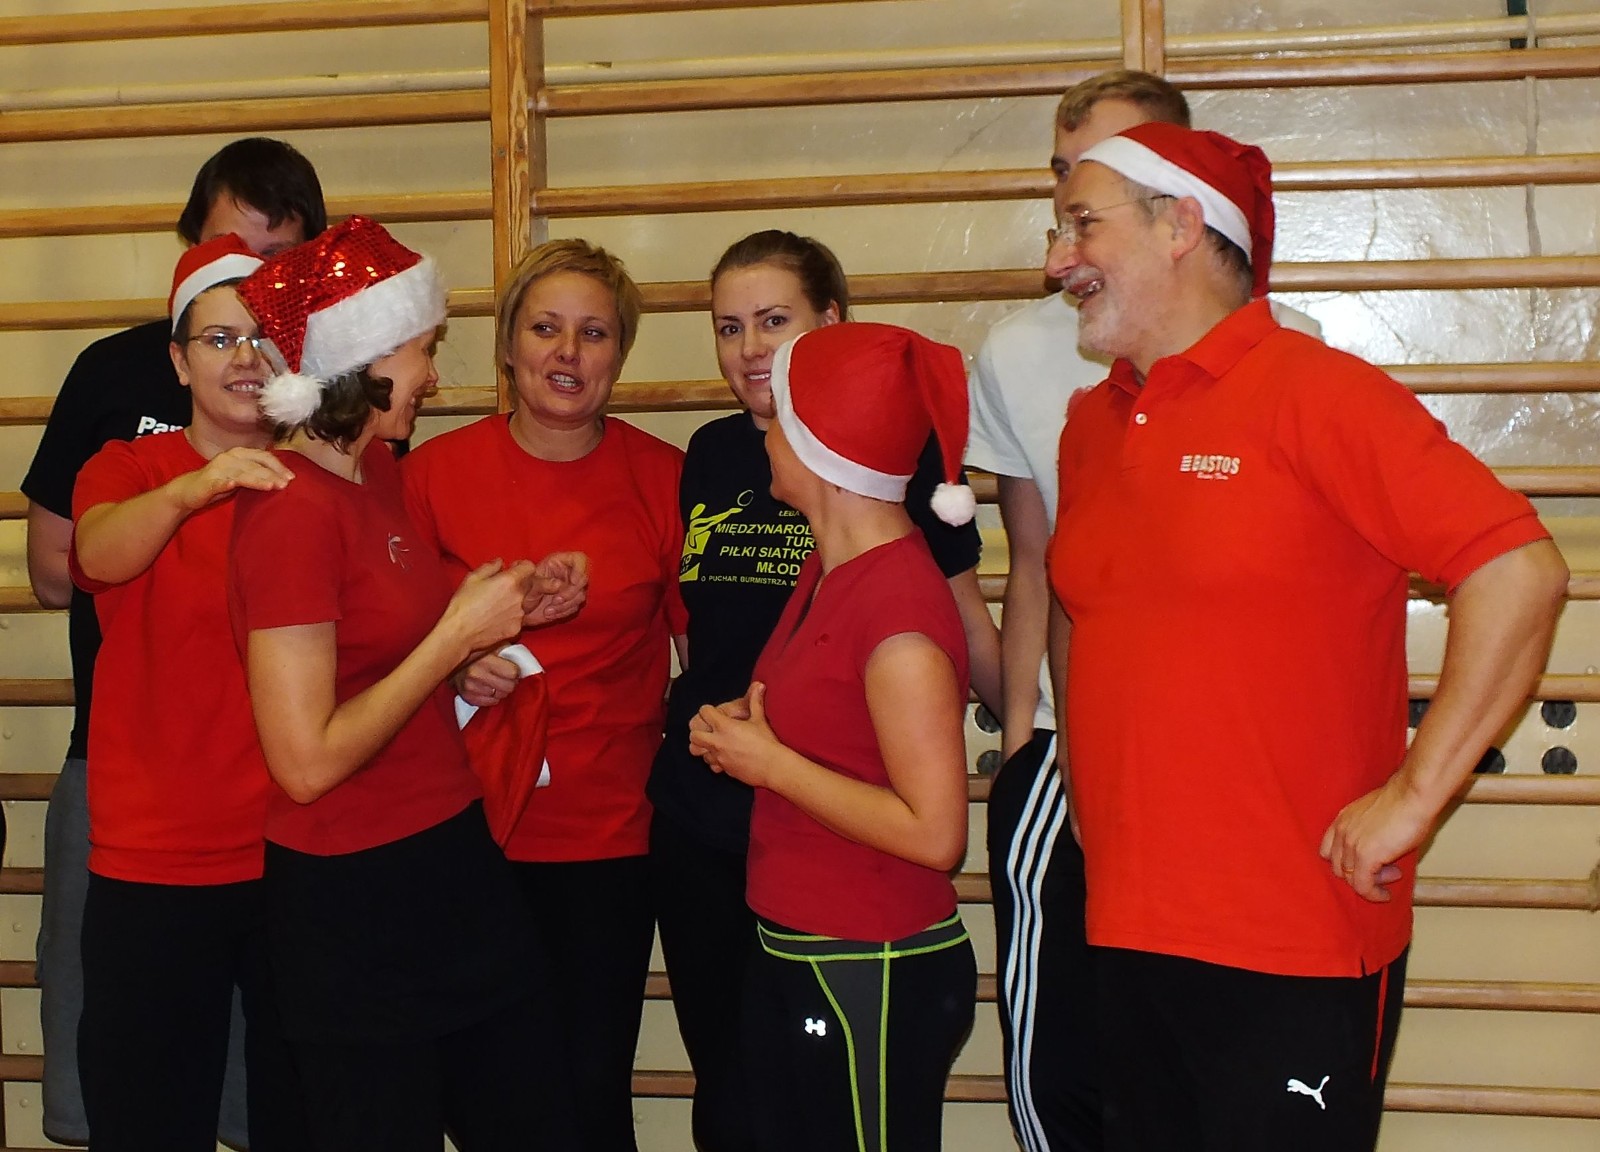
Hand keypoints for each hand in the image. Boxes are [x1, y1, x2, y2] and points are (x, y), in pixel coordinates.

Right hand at [171, 447, 293, 509]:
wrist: (189, 491)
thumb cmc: (220, 484)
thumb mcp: (242, 478)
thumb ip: (258, 475)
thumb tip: (283, 480)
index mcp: (240, 455)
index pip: (264, 457)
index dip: (279, 466)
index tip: (292, 478)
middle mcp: (230, 457)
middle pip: (256, 465)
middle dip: (273, 474)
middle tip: (286, 484)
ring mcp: (219, 468)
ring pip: (242, 473)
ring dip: (257, 479)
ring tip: (271, 486)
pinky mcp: (209, 480)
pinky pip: (220, 481)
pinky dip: (226, 483)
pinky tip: (232, 485)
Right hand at [440, 559, 535, 658]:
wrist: (459, 632)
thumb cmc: (463, 605)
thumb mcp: (473, 578)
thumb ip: (490, 566)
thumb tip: (500, 562)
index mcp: (510, 581)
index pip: (529, 567)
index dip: (521, 566)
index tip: (513, 569)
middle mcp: (519, 597)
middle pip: (529, 585)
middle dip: (519, 583)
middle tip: (503, 587)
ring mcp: (519, 614)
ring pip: (524, 602)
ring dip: (516, 600)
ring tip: (497, 604)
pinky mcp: (516, 629)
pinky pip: (518, 618)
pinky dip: (511, 616)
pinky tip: (496, 617)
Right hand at [454, 651, 519, 707]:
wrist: (448, 655)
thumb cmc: (474, 648)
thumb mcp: (491, 642)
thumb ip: (506, 647)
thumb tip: (522, 653)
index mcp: (485, 658)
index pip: (513, 673)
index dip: (515, 670)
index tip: (512, 668)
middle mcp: (476, 674)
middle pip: (509, 686)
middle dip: (510, 681)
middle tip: (506, 675)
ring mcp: (470, 686)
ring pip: (500, 696)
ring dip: (501, 689)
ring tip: (496, 680)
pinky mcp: (467, 696)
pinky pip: (489, 702)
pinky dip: (491, 697)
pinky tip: (488, 687)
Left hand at [524, 551, 588, 624]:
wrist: (519, 608)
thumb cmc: (521, 590)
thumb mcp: (529, 583)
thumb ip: (543, 582)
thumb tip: (559, 585)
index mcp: (559, 562)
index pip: (579, 559)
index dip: (580, 569)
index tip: (573, 582)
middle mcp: (568, 573)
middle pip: (583, 579)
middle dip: (570, 593)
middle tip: (555, 601)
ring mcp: (571, 588)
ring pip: (580, 595)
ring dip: (565, 605)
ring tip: (548, 610)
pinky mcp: (570, 602)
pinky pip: (575, 607)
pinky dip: (563, 612)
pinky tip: (550, 614)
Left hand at [688, 682, 779, 785]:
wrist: (772, 766)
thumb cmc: (767, 742)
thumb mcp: (760, 719)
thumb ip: (755, 701)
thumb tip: (759, 685)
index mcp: (724, 726)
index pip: (704, 712)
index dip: (707, 710)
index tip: (713, 712)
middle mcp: (717, 742)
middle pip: (694, 735)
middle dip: (698, 731)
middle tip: (708, 729)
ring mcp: (719, 757)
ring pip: (698, 752)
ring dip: (703, 747)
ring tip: (713, 744)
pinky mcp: (724, 769)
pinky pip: (711, 764)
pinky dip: (714, 760)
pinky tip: (723, 757)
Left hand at [1319, 773, 1433, 902]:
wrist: (1412, 796)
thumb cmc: (1404, 802)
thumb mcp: (1375, 817)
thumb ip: (1368, 833)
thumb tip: (1378, 851)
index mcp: (1342, 820)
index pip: (1327, 850)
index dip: (1343, 863)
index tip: (1363, 867)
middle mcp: (1341, 832)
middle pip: (1338, 867)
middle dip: (1360, 873)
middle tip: (1385, 871)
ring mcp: (1350, 845)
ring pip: (1350, 878)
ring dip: (1371, 883)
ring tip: (1392, 875)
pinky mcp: (1366, 857)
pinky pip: (1363, 886)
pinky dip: (1373, 894)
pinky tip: (1385, 895)